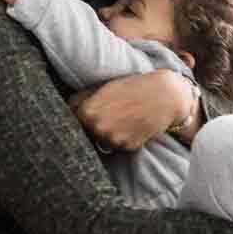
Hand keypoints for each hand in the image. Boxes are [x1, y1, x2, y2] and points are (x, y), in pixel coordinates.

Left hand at [69, 71, 191, 152]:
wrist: (166, 94)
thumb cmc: (134, 86)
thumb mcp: (105, 87)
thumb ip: (82, 98)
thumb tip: (66, 107)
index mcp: (88, 112)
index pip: (71, 120)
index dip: (78, 115)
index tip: (84, 112)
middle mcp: (98, 129)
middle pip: (86, 132)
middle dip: (93, 125)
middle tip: (110, 114)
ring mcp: (114, 140)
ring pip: (103, 140)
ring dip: (109, 133)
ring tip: (123, 117)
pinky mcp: (129, 147)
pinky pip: (120, 145)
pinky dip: (124, 137)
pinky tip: (133, 124)